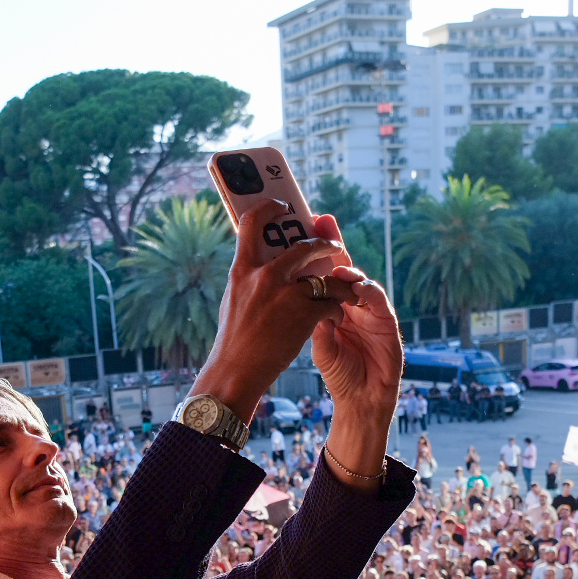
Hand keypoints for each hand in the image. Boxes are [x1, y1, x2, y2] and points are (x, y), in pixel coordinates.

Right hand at [196, 201, 354, 417]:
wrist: (236, 371)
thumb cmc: (233, 340)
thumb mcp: (233, 299)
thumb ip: (248, 278)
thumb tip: (260, 262)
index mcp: (242, 269)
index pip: (251, 223)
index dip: (269, 208)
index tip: (282, 207)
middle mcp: (264, 276)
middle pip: (303, 246)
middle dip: (323, 246)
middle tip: (333, 248)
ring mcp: (285, 294)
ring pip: (325, 276)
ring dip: (339, 283)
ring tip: (345, 289)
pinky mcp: (304, 314)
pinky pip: (331, 302)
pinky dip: (336, 310)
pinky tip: (335, 318)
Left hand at [310, 235, 399, 423]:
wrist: (361, 399)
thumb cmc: (340, 373)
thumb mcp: (318, 343)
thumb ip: (310, 319)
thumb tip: (293, 293)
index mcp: (332, 305)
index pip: (321, 272)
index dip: (312, 249)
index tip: (299, 227)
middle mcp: (351, 302)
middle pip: (341, 266)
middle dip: (331, 242)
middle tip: (321, 221)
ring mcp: (370, 310)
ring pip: (359, 280)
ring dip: (348, 268)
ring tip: (336, 265)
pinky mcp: (387, 322)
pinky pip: (378, 300)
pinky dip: (368, 290)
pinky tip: (358, 286)